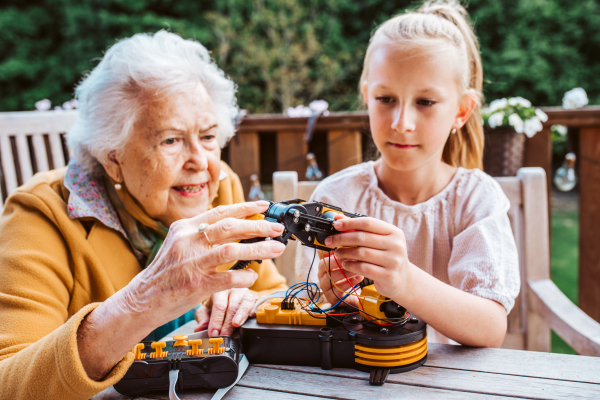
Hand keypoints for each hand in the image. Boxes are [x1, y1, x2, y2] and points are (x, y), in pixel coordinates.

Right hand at [77, 201, 285, 379]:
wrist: (143, 299)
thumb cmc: (165, 273)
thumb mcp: (179, 244)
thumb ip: (201, 234)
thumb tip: (234, 225)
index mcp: (184, 228)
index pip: (220, 212)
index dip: (245, 208)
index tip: (264, 207)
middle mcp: (188, 241)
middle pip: (230, 227)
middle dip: (258, 226)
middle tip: (277, 229)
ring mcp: (192, 263)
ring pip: (232, 250)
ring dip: (259, 249)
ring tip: (276, 249)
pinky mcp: (196, 285)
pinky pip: (228, 278)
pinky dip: (244, 276)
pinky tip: (252, 276)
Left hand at [195, 288, 257, 335]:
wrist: (232, 293)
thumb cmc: (218, 303)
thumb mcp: (207, 309)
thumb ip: (202, 318)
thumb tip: (200, 328)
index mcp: (220, 290)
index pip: (219, 305)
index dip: (216, 320)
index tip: (213, 333)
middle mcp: (234, 289)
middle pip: (232, 305)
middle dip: (227, 323)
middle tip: (224, 335)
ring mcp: (247, 293)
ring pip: (247, 301)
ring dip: (242, 315)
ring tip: (237, 325)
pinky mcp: (257, 298)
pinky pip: (258, 302)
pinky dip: (256, 309)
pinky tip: (252, 316)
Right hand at [317, 250, 361, 307]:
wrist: (354, 296)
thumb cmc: (350, 276)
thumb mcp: (347, 262)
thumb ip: (345, 250)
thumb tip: (349, 235)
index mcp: (324, 263)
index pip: (321, 253)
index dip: (331, 249)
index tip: (343, 247)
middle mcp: (322, 274)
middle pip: (323, 265)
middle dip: (338, 261)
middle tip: (351, 258)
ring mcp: (325, 286)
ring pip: (330, 277)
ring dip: (345, 272)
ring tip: (356, 269)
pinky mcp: (331, 297)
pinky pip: (337, 290)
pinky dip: (349, 283)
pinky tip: (358, 278)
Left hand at [322, 217, 411, 301]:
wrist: (404, 280)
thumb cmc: (386, 256)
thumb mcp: (378, 241)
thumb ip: (360, 229)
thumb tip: (337, 218)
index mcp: (394, 232)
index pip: (368, 223)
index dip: (350, 223)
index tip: (335, 225)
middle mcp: (396, 245)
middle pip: (362, 238)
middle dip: (342, 238)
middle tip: (329, 240)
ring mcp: (393, 261)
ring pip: (361, 253)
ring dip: (344, 252)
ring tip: (337, 253)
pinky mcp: (388, 276)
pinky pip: (363, 268)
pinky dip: (350, 265)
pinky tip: (345, 264)